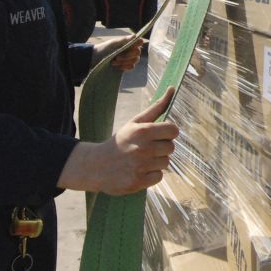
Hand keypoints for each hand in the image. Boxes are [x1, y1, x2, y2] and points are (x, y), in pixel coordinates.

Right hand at [58, 88, 178, 194]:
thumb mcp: (135, 122)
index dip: (168, 133)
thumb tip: (172, 88)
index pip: (173, 130)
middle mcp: (143, 148)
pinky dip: (151, 175)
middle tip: (147, 148)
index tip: (159, 135)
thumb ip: (156, 107)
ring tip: (141, 160)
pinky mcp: (138, 182)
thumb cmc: (121, 141)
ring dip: (156, 162)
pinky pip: (158, 176)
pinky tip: (139, 170)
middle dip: (161, 147)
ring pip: (166, 163)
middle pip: (171, 148)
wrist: (96, 165)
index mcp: (143, 131)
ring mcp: (141, 166)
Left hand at [93, 34, 143, 71]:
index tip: (129, 47)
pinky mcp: (127, 66)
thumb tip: (135, 36)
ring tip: (114, 62)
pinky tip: (117, 66)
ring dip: (124, 62)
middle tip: (117, 57)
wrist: (95, 60)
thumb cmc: (104, 49)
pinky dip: (125, 67)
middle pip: (137, 53)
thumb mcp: (113, 44)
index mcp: (128, 42)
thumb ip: (124, 40)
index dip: (137, 44)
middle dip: (127, 56)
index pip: (139, 42)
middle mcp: (131, 50)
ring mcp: (130, 58)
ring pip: (135, 60)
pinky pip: (132, 67)